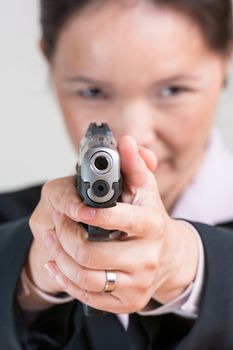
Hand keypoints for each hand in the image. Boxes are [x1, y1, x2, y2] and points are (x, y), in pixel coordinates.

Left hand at [28, 135, 197, 312]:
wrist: (170, 258)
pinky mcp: (128, 302)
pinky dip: (65, 280)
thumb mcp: (147, 191)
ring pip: (86, 277)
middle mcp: (148, 258)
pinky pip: (88, 297)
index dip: (95, 214)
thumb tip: (125, 140)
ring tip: (51, 240)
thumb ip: (135, 164)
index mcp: (152, 226)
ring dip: (60, 257)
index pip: (123, 220)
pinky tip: (56, 263)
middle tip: (56, 222)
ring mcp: (138, 283)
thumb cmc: (152, 221)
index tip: (75, 209)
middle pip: (93, 253)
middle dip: (66, 236)